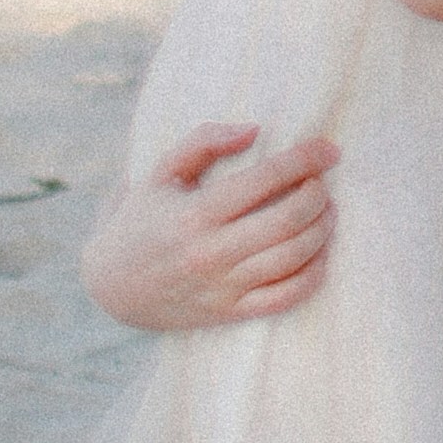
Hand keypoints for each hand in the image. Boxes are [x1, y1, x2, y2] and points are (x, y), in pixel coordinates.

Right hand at [82, 122, 337, 331]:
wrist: (112, 286)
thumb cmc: (143, 217)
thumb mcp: (162, 171)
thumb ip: (205, 140)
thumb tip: (254, 130)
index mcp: (195, 213)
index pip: (264, 180)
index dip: (305, 159)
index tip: (330, 149)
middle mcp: (210, 253)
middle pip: (287, 221)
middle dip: (318, 195)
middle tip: (324, 181)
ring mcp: (222, 287)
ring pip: (291, 259)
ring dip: (321, 230)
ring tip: (327, 210)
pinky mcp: (229, 312)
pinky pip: (285, 298)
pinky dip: (313, 274)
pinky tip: (319, 252)